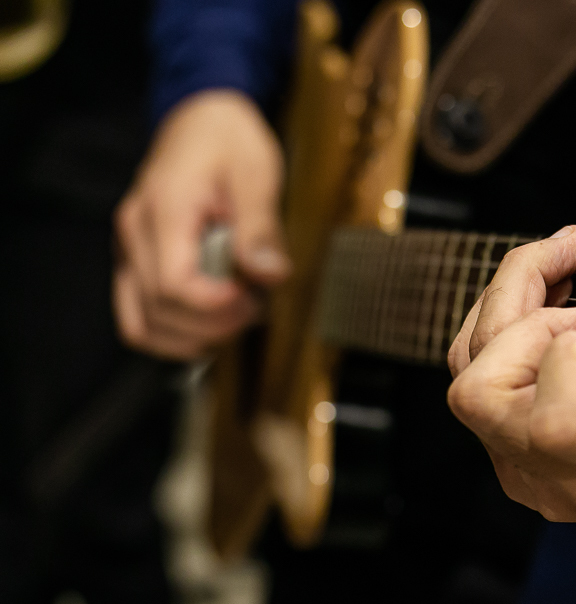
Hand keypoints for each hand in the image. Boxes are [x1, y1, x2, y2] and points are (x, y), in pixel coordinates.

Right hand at [114, 90, 289, 358]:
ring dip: (191, 337)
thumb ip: (261, 227)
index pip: (173, 284)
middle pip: (159, 310)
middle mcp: (134, 233)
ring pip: (140, 324)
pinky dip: (173, 334)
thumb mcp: (257, 174)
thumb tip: (270, 275)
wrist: (202, 118)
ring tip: (233, 318)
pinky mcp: (135, 263)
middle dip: (214, 324)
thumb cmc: (230, 141)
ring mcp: (129, 250)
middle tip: (255, 308)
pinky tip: (210, 325)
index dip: (215, 307)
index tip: (253, 302)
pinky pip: (138, 317)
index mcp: (164, 208)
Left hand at [448, 228, 575, 541]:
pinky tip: (554, 292)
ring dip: (509, 303)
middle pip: (481, 390)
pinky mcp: (516, 451)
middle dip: (526, 315)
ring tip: (563, 262)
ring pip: (467, 372)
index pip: (556, 423)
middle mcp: (561, 480)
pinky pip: (484, 376)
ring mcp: (529, 468)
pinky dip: (509, 322)